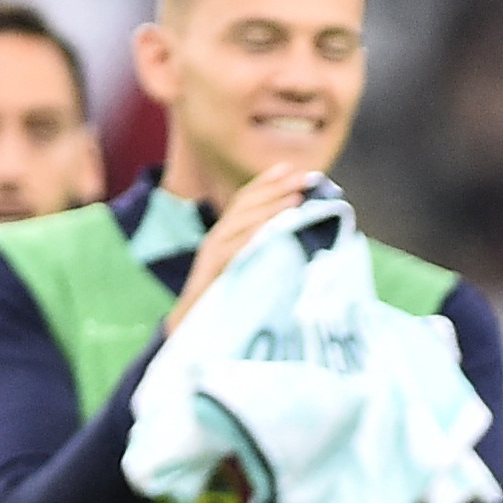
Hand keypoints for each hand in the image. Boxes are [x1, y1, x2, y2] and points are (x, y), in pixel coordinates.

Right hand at [163, 163, 324, 333]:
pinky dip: (254, 236)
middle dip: (276, 188)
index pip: (247, 201)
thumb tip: (306, 236)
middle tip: (306, 176)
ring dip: (270, 207)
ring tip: (297, 196)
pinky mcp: (211, 272)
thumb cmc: (231, 304)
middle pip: (246, 205)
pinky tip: (273, 227)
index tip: (295, 169)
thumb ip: (272, 252)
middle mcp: (218, 239)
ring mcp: (212, 254)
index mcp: (228, 236)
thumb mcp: (255, 271)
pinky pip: (234, 250)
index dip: (269, 183)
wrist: (196, 334)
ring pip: (241, 223)